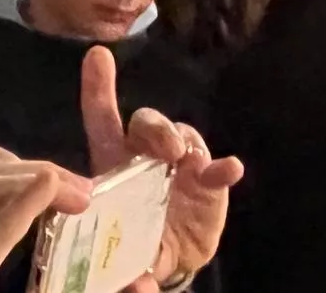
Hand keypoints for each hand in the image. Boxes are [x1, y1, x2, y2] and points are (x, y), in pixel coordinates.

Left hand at [82, 47, 242, 291]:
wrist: (168, 260)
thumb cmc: (132, 242)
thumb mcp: (118, 254)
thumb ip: (124, 268)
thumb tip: (136, 284)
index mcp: (113, 165)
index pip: (103, 121)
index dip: (98, 88)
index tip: (97, 56)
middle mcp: (146, 157)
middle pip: (146, 124)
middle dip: (155, 127)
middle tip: (164, 149)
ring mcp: (180, 167)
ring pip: (182, 135)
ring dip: (184, 141)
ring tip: (184, 161)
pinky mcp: (209, 183)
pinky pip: (216, 168)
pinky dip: (221, 168)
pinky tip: (229, 170)